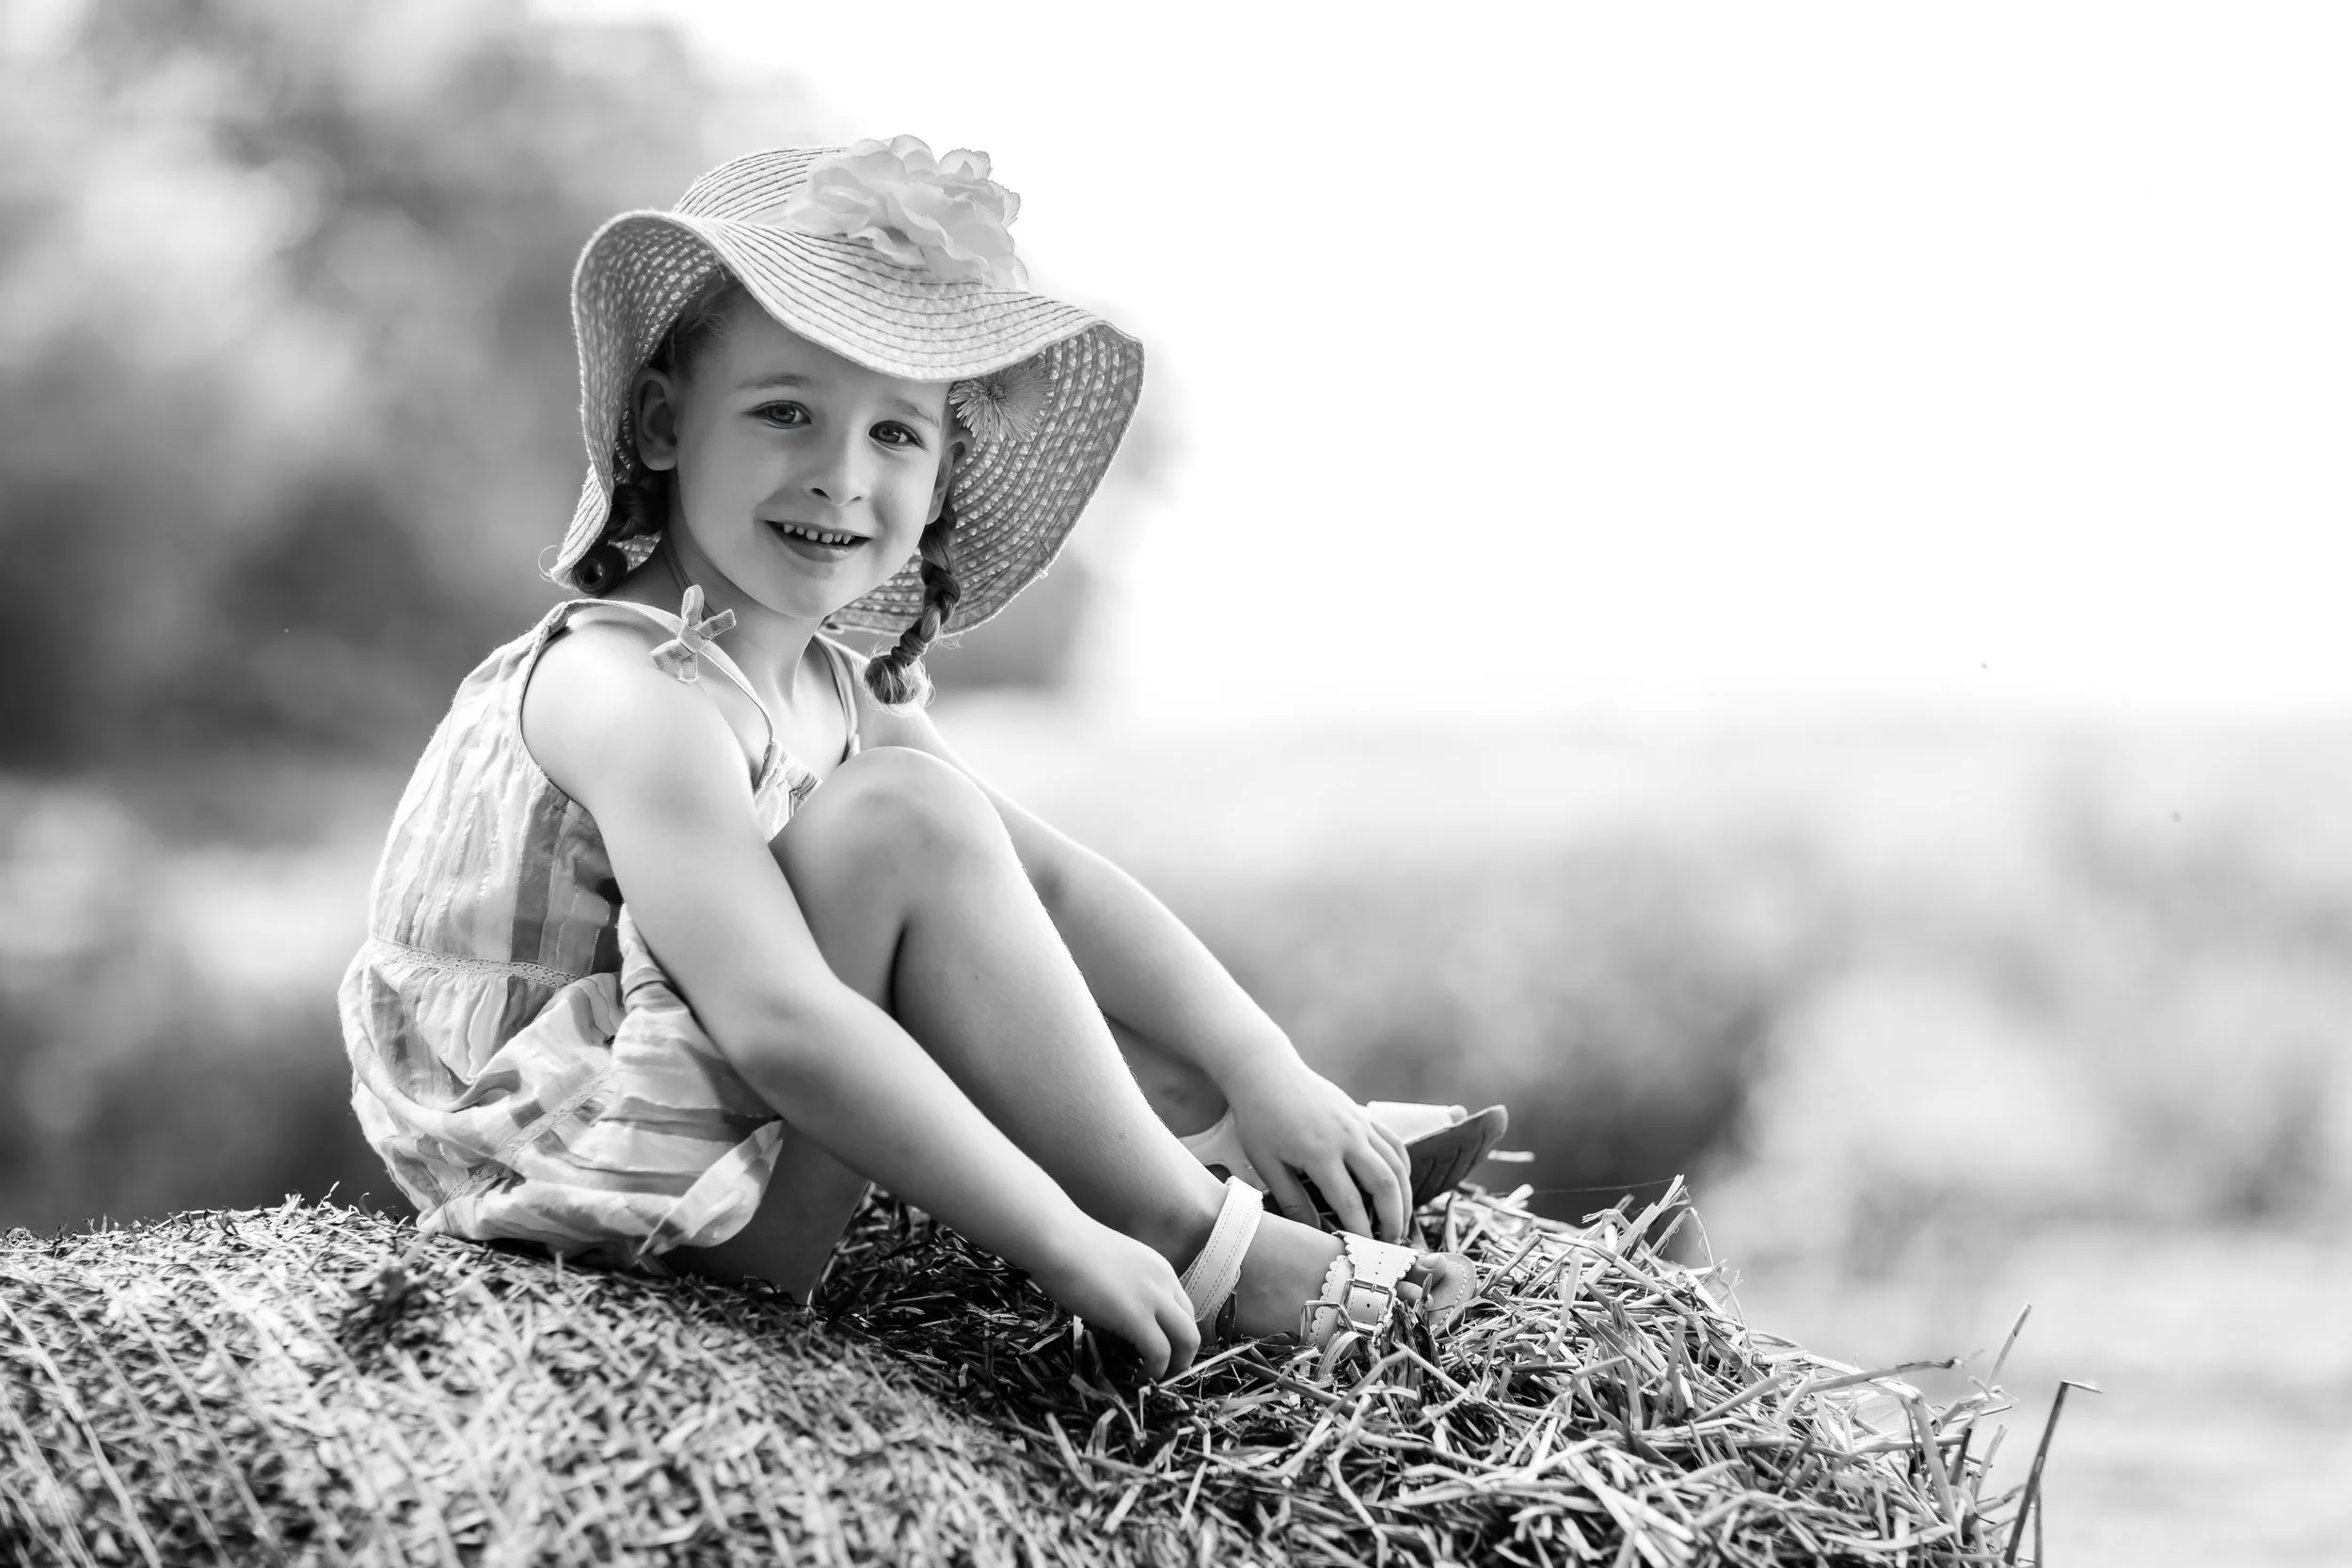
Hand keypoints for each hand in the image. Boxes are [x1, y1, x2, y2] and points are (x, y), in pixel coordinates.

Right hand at [1028, 1219, 1200, 1378]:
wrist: (1056, 1239)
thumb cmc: (1069, 1247)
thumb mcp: (1111, 1265)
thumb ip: (1122, 1286)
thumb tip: (1114, 1311)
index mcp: (1158, 1268)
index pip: (1182, 1308)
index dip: (1175, 1334)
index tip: (1160, 1351)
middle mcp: (1164, 1282)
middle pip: (1191, 1325)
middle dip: (1183, 1355)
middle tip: (1163, 1373)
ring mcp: (1154, 1298)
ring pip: (1187, 1341)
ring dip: (1175, 1367)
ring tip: (1155, 1380)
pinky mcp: (1137, 1316)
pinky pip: (1160, 1352)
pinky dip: (1154, 1371)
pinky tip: (1138, 1377)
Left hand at [1225, 1060, 1412, 1241]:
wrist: (1266, 1072)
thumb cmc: (1260, 1118)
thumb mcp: (1267, 1163)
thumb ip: (1292, 1200)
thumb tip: (1312, 1234)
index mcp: (1320, 1153)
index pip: (1350, 1203)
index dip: (1361, 1232)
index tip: (1364, 1253)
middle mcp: (1347, 1137)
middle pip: (1385, 1184)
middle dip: (1394, 1219)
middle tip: (1392, 1244)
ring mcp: (1359, 1123)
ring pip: (1397, 1164)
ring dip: (1404, 1196)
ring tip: (1400, 1222)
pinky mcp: (1363, 1114)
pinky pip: (1393, 1143)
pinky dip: (1403, 1166)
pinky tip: (1401, 1185)